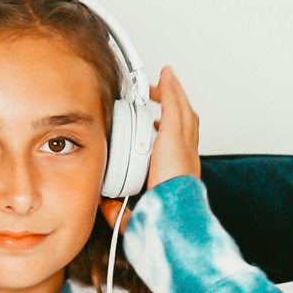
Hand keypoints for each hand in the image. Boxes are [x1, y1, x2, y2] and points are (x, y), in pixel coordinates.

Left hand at [101, 65, 199, 228]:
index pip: (179, 145)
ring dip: (174, 94)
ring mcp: (183, 144)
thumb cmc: (164, 217)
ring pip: (182, 110)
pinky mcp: (174, 136)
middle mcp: (187, 155)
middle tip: (162, 94)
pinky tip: (165, 75)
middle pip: (186, 121)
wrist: (174, 216)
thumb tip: (105, 205)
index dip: (170, 131)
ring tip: (164, 81)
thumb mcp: (136, 214)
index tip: (157, 125)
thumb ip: (121, 209)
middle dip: (175, 105)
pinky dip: (171, 88)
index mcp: (180, 173)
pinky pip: (174, 105)